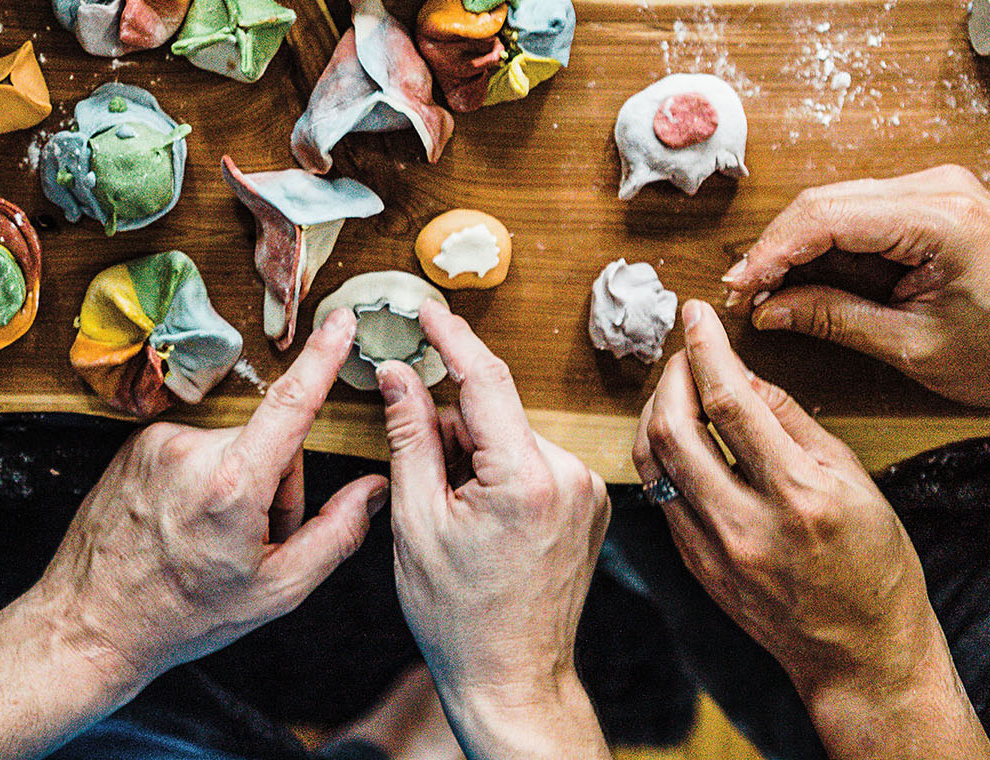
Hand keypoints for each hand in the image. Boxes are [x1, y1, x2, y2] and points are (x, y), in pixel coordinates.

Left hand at [28, 310, 388, 692]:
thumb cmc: (183, 615)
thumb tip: (375, 490)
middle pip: (269, 442)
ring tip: (213, 537)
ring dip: (237, 482)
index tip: (340, 321)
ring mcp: (158, 442)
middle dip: (276, 485)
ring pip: (231, 446)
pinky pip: (195, 449)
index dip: (322, 358)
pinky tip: (186, 523)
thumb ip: (338, 533)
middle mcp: (190, 450)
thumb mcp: (276, 591)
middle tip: (255, 540)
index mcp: (232, 484)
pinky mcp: (137, 442)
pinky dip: (203, 479)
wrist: (93, 622)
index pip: (291, 404)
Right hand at [379, 302, 611, 759]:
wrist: (512, 679)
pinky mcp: (590, 503)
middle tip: (419, 472)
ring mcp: (587, 490)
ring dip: (474, 451)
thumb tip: (399, 374)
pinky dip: (499, 470)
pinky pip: (533, 459)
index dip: (450, 338)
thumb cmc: (459, 615)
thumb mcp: (416, 521)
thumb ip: (409, 437)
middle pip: (494, 411)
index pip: (484, 380)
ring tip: (453, 512)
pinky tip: (480, 515)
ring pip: (512, 435)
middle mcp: (570, 476)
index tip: (426, 310)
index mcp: (526, 479)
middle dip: (449, 425)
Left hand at [634, 301, 989, 759]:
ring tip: (673, 387)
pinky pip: (660, 495)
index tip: (695, 316)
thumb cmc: (874, 564)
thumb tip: (740, 373)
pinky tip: (675, 435)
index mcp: (799, 495)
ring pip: (651, 461)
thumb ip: (792, 421)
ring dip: (652, 411)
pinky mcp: (695, 566)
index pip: (729, 401)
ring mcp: (713, 549)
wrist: (861, 653)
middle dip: (669, 375)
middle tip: (681, 351)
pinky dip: (659, 455)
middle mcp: (747, 523)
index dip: (705, 349)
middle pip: (672, 427)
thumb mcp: (854, 479)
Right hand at [722, 165, 989, 405]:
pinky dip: (824, 246)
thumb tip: (771, 308)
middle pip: (824, 203)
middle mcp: (940, 189)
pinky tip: (802, 277)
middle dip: (775, 250)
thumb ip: (835, 319)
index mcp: (944, 221)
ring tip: (766, 292)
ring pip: (834, 205)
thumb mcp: (915, 347)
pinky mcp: (929, 201)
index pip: (828, 216)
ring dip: (795, 248)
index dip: (772, 251)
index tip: (741, 285)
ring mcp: (935, 190)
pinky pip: (857, 213)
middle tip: (743, 293)